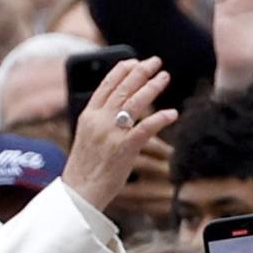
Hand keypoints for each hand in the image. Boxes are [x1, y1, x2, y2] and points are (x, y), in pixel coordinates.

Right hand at [62, 57, 178, 209]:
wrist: (80, 192)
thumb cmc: (85, 167)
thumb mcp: (86, 136)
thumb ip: (99, 120)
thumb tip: (116, 108)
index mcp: (88, 115)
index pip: (106, 85)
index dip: (122, 70)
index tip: (135, 61)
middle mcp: (99, 120)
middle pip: (123, 89)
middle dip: (141, 71)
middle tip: (156, 62)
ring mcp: (112, 133)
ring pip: (135, 102)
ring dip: (152, 87)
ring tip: (164, 77)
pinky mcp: (124, 148)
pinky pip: (146, 128)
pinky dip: (160, 118)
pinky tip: (172, 113)